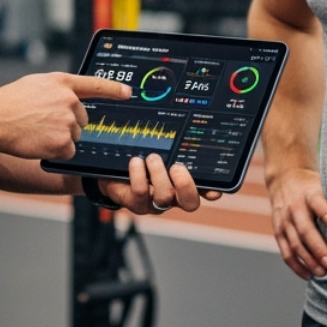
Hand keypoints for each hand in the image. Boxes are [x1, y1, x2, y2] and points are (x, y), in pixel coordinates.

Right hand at [0, 73, 130, 159]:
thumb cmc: (9, 102)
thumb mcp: (36, 85)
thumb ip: (57, 89)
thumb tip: (72, 101)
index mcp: (62, 82)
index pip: (95, 84)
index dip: (114, 89)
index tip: (128, 93)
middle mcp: (69, 100)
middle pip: (82, 119)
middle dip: (67, 124)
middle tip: (42, 122)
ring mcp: (67, 122)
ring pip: (74, 136)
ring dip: (59, 138)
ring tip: (36, 131)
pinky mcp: (63, 142)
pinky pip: (68, 151)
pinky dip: (56, 152)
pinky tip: (38, 143)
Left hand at [95, 154, 219, 215]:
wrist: (112, 170)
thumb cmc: (142, 157)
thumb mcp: (161, 149)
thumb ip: (175, 144)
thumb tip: (186, 123)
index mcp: (184, 182)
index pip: (207, 190)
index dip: (214, 191)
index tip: (214, 189)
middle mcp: (173, 196)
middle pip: (190, 202)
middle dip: (186, 186)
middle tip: (177, 167)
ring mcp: (154, 202)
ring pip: (164, 197)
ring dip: (158, 174)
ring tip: (152, 158)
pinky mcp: (136, 203)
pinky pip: (140, 193)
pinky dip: (138, 175)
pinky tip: (135, 162)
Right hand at [267, 168, 326, 280]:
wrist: (285, 180)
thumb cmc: (313, 189)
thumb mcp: (324, 186)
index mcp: (309, 194)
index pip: (316, 201)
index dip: (323, 210)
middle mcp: (294, 208)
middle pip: (305, 230)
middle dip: (317, 248)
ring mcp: (284, 221)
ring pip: (295, 244)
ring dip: (308, 261)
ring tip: (322, 273)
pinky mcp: (278, 232)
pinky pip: (286, 252)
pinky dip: (296, 266)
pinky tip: (308, 275)